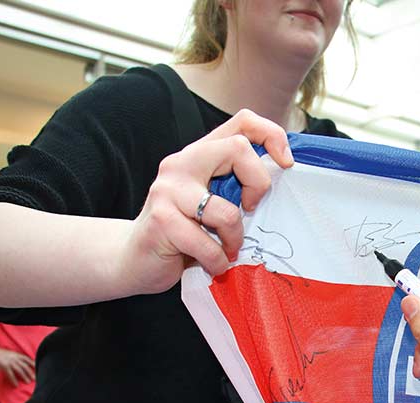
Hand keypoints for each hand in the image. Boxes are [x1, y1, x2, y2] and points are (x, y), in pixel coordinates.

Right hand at [0, 348, 34, 386]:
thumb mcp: (9, 353)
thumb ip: (15, 357)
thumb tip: (19, 362)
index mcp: (16, 355)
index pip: (27, 359)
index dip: (33, 364)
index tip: (37, 368)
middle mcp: (15, 358)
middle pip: (25, 366)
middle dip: (30, 372)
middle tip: (35, 378)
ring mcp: (10, 362)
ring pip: (20, 370)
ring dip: (24, 376)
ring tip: (28, 382)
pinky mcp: (5, 366)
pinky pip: (10, 374)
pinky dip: (14, 380)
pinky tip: (16, 385)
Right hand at [118, 110, 293, 294]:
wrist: (133, 260)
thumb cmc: (182, 232)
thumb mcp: (213, 201)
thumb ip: (237, 185)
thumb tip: (281, 179)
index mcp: (199, 154)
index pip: (242, 122)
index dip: (271, 135)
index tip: (286, 163)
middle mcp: (181, 163)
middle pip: (239, 149)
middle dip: (258, 185)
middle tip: (250, 210)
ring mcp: (168, 190)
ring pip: (228, 210)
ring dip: (236, 238)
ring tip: (228, 249)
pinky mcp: (162, 220)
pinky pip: (210, 245)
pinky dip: (218, 261)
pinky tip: (212, 264)